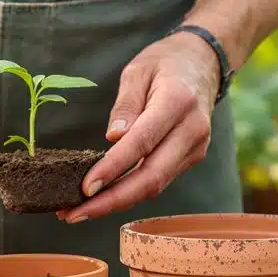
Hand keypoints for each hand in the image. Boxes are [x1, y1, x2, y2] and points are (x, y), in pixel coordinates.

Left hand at [57, 31, 220, 222]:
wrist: (204, 62)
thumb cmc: (165, 63)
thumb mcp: (138, 70)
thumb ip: (125, 104)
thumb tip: (113, 137)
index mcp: (178, 102)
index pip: (142, 143)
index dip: (113, 168)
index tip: (86, 187)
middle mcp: (192, 130)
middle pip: (151, 177)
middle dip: (111, 201)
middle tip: (73, 214)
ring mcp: (195, 148)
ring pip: (155, 186)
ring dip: (116, 203)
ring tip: (78, 212)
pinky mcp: (190, 158)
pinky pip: (158, 180)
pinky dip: (129, 193)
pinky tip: (102, 199)